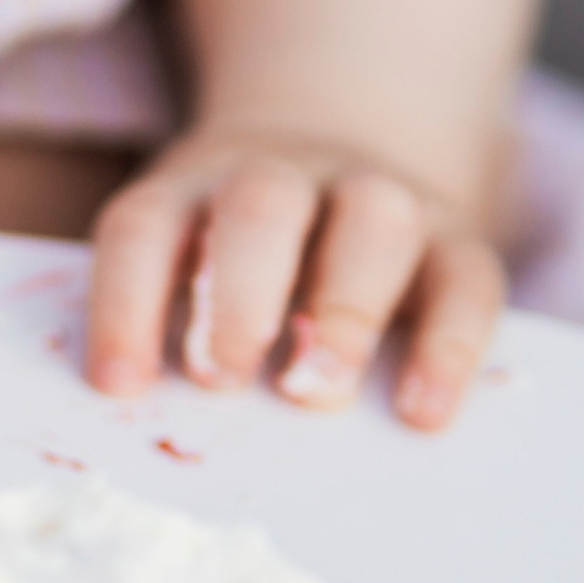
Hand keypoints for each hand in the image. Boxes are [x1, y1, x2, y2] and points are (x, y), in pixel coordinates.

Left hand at [85, 134, 505, 430]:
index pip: (143, 228)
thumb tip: (142, 409)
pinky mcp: (456, 239)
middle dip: (238, 294)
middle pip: (261, 205)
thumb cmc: (229, 262)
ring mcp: (376, 198)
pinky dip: (450, 346)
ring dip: (343, 313)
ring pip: (373, 223)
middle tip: (221, 379)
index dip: (122, 305)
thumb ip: (161, 326)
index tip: (116, 387)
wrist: (331, 169)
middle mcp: (284, 177)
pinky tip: (421, 412)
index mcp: (191, 188)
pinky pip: (467, 279)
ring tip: (312, 394)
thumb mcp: (177, 269)